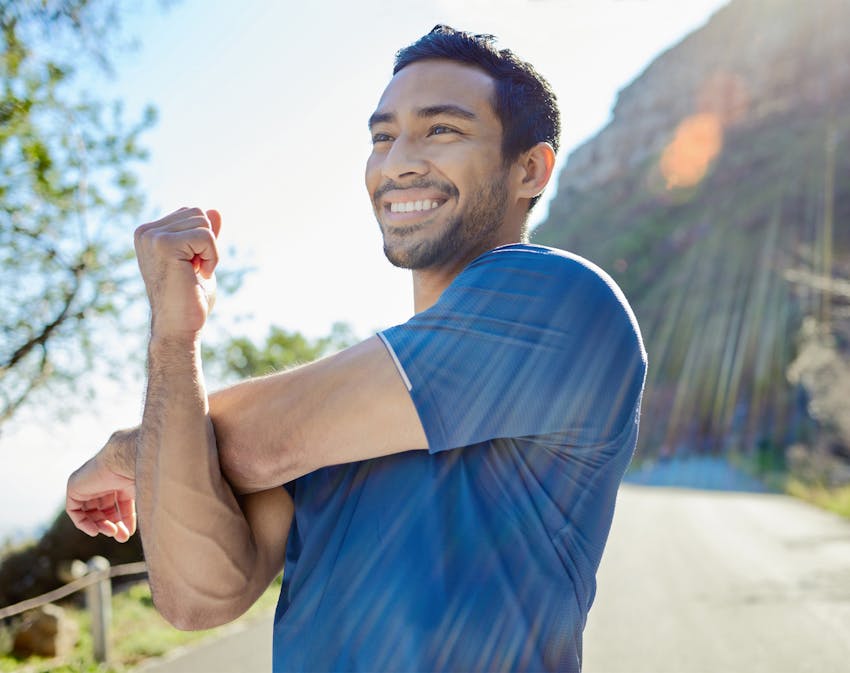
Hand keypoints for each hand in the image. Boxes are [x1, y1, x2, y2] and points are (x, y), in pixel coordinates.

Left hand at [66, 430, 137, 541]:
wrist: (125, 459)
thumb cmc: (140, 473)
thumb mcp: (144, 494)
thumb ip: (145, 508)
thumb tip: (152, 526)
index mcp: (122, 480)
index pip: (121, 505)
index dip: (125, 520)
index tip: (129, 533)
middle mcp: (105, 481)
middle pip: (105, 510)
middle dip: (113, 525)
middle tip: (121, 537)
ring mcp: (89, 483)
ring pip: (91, 512)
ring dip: (101, 526)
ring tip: (111, 532)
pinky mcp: (75, 486)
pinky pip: (75, 510)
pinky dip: (83, 523)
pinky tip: (95, 531)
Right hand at [134, 207, 221, 339]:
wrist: (178, 327)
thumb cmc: (189, 298)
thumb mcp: (200, 260)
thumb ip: (203, 235)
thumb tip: (215, 211)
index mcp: (150, 233)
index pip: (192, 214)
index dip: (203, 241)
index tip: (191, 266)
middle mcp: (146, 232)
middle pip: (199, 214)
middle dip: (207, 244)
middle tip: (194, 271)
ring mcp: (152, 237)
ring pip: (203, 223)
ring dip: (210, 252)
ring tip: (194, 273)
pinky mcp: (164, 244)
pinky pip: (206, 236)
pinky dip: (212, 257)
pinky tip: (199, 275)